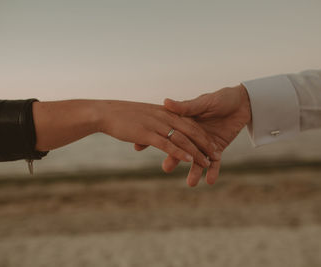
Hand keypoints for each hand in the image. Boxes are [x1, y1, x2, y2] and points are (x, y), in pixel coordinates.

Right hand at [98, 100, 219, 167]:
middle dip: (205, 144)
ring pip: (183, 139)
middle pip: (191, 131)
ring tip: (207, 163)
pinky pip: (168, 144)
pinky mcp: (148, 134)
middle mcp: (165, 117)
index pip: (188, 123)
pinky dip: (180, 152)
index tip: (212, 145)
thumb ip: (159, 118)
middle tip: (216, 156)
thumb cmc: (123, 114)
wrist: (105, 111)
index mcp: (166, 112)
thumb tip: (167, 128)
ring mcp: (157, 125)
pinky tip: (189, 160)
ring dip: (196, 152)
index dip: (201, 135)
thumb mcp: (145, 114)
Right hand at [136, 85, 250, 185]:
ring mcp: (205, 143)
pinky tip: (209, 181)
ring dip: (195, 171)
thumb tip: (166, 102)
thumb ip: (186, 107)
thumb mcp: (204, 102)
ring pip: (197, 159)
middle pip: (182, 148)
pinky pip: (215, 163)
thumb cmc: (222, 98)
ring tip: (191, 183)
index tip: (142, 146)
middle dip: (175, 159)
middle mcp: (193, 134)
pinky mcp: (218, 149)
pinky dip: (213, 172)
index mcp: (186, 122)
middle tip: (166, 169)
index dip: (158, 138)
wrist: (244, 103)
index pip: (170, 131)